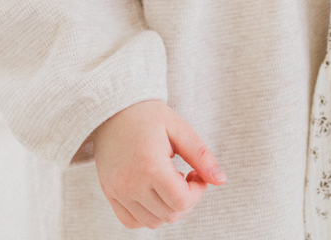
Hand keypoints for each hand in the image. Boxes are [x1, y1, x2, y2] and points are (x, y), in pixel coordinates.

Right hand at [92, 100, 225, 229]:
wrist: (112, 109)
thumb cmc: (147, 115)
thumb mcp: (178, 128)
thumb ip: (200, 156)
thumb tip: (221, 180)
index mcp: (150, 166)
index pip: (182, 201)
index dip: (197, 192)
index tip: (196, 174)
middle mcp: (131, 184)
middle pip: (169, 214)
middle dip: (186, 200)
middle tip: (186, 176)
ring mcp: (118, 191)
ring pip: (152, 222)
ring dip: (169, 208)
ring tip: (169, 181)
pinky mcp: (109, 194)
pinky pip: (131, 221)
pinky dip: (148, 216)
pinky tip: (154, 194)